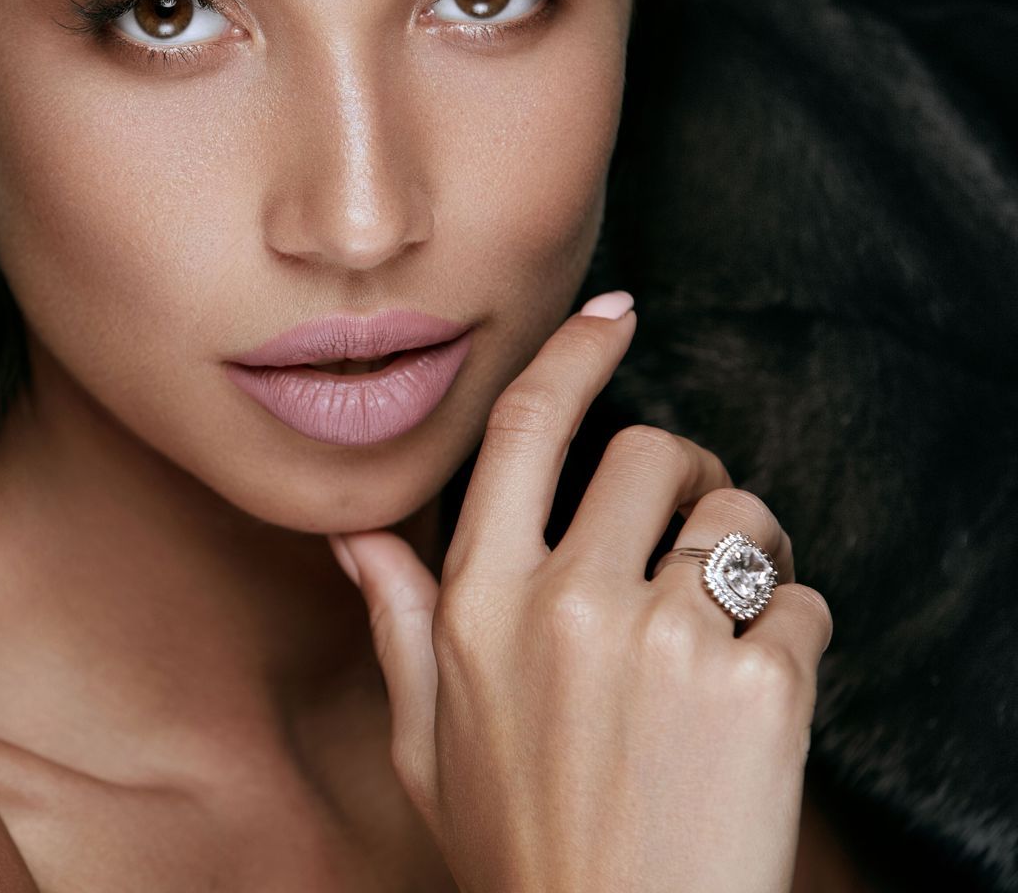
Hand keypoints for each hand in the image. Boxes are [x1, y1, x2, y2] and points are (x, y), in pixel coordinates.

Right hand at [329, 291, 833, 892]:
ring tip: (731, 614)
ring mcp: (665, 640)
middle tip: (691, 526)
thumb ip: (398, 624)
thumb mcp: (424, 743)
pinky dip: (792, 634)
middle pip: (650, 452)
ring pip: (737, 517)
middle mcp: (567, 604)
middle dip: (682, 473)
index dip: (574, 354)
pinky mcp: (756, 685)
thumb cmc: (521, 852)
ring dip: (747, 549)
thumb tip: (354, 536)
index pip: (528, 432)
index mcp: (480, 606)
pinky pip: (798, 602)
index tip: (612, 313)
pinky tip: (756, 696)